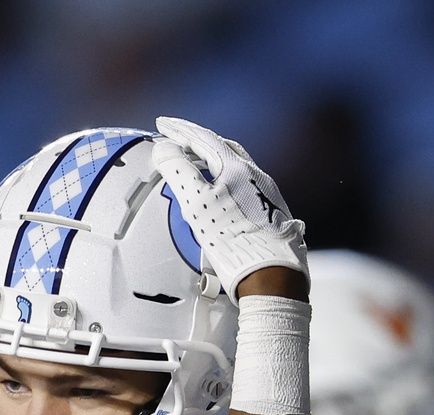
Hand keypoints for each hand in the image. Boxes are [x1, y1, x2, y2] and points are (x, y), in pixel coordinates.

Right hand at [152, 116, 306, 301]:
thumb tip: (163, 148)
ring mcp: (266, 192)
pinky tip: (223, 191)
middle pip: (223, 147)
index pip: (203, 139)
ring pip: (238, 164)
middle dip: (199, 140)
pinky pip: (246, 183)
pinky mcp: (270, 211)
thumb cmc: (232, 240)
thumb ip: (178, 172)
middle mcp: (256, 175)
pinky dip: (227, 177)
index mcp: (237, 168)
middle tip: (180, 138)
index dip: (180, 129)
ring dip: (215, 158)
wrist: (270, 272)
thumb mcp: (196, 204)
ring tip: (199, 162)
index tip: (163, 124)